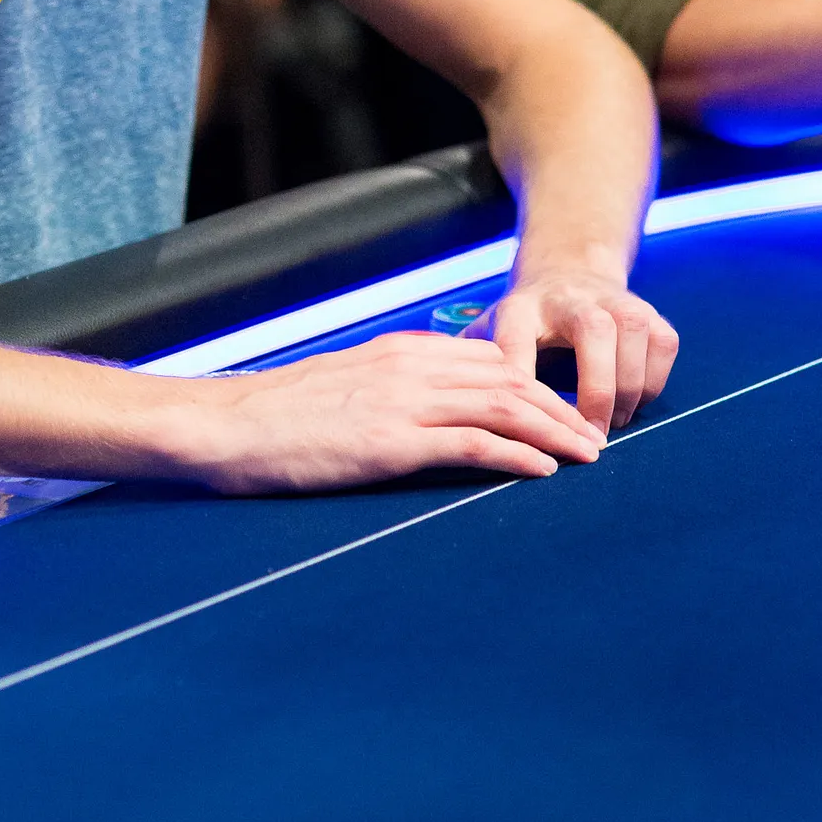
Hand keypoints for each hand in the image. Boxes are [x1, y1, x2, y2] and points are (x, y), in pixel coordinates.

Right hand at [177, 329, 605, 493]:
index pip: (487, 359)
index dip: (534, 383)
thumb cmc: (274, 417)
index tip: (563, 408)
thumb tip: (420, 414)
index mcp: (398, 352)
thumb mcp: (340, 387)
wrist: (226, 426)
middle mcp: (409, 367)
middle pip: (508, 378)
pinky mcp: (392, 440)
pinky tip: (545, 468)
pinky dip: (518, 453)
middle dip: (559, 405)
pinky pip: (472, 442)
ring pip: (502, 405)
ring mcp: (402, 402)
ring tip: (588, 453)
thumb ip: (387, 390)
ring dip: (554, 429)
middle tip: (595, 435)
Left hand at [472, 265, 677, 432]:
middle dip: (596, 389)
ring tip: (611, 425)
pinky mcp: (649, 312)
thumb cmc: (523, 327)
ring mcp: (614, 301)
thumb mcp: (490, 338)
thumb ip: (467, 369)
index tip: (519, 416)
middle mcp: (570, 299)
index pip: (516, 338)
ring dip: (627, 388)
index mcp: (520, 309)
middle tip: (591, 438)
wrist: (568, 277)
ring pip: (633, 335)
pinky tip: (633, 404)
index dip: (519, 376)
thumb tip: (441, 412)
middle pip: (592, 332)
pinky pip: (662, 345)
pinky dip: (653, 380)